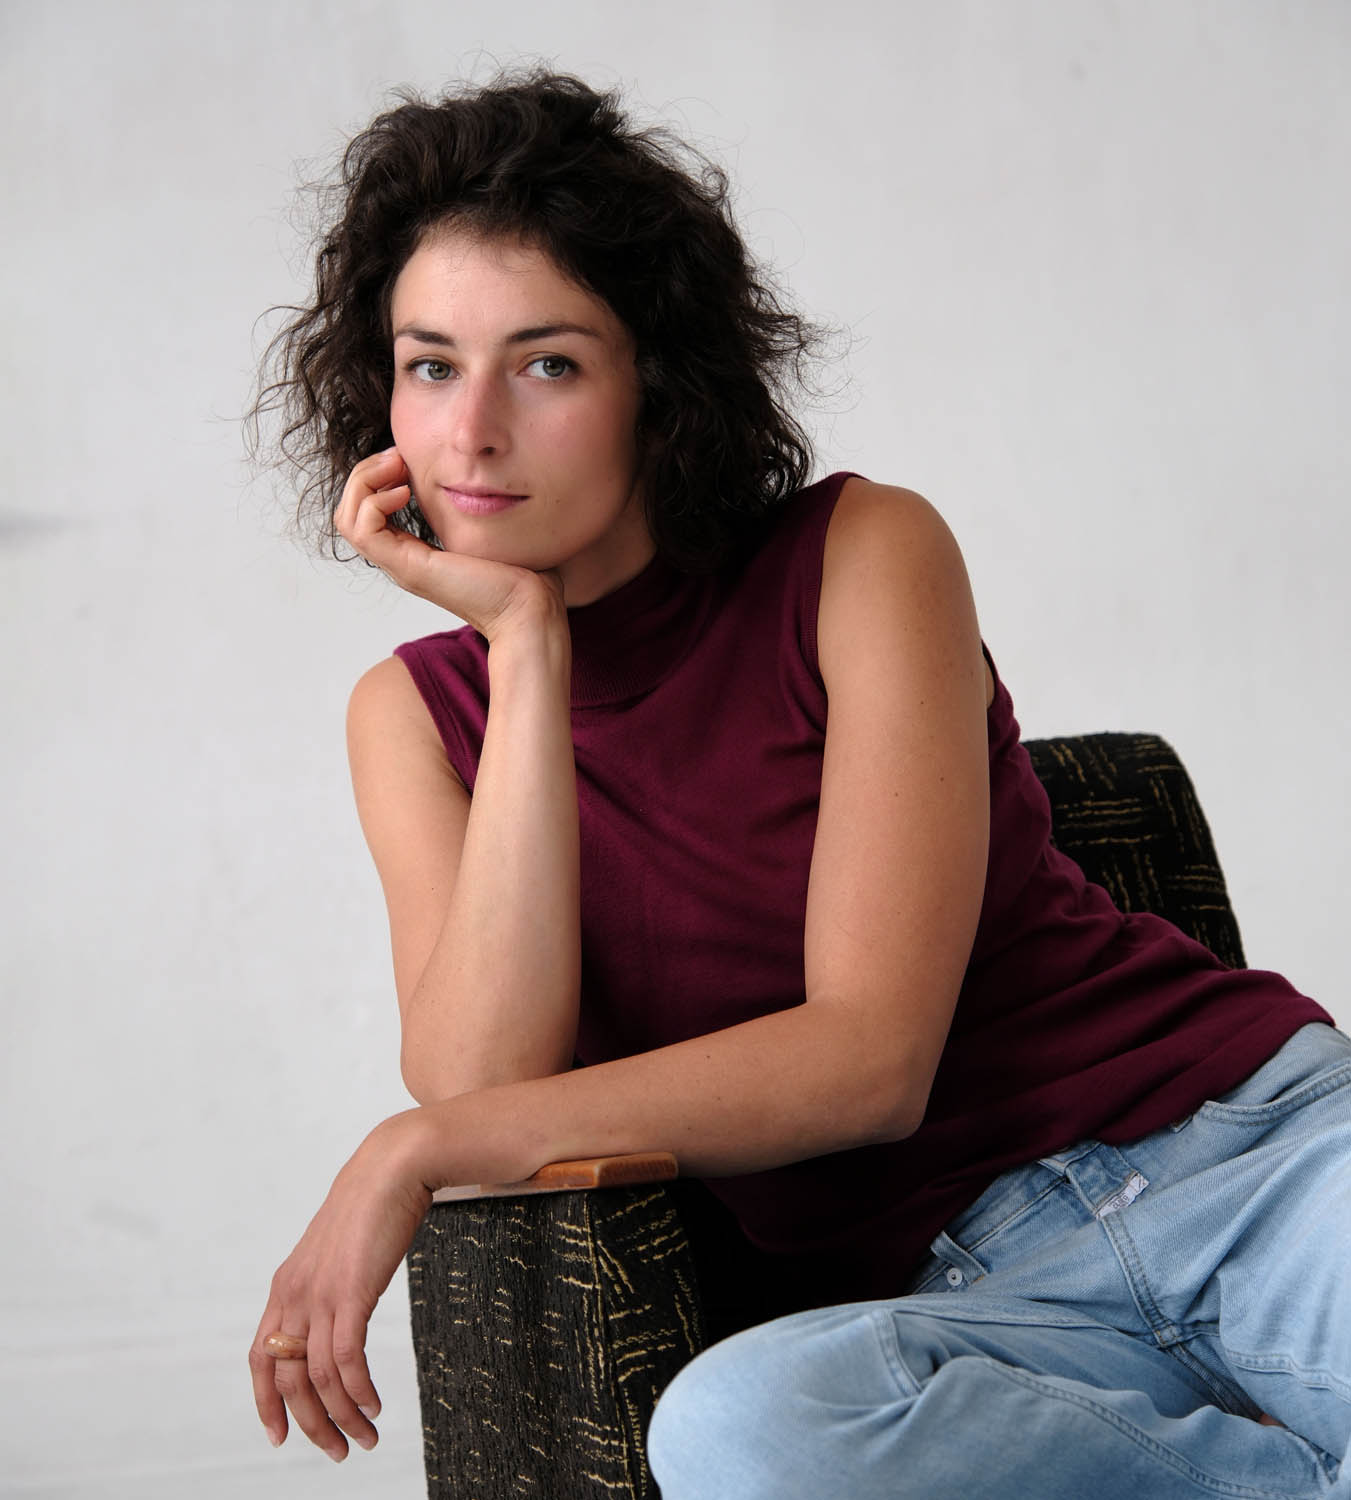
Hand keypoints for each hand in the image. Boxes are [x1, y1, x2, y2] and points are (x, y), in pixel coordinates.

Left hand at [249, 1112, 432, 1461]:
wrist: (392, 1167)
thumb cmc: (372, 1205)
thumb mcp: (338, 1251)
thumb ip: (328, 1284)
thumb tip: (338, 1313)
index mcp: (285, 1286)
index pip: (260, 1359)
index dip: (266, 1403)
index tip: (280, 1437)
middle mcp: (294, 1294)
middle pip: (288, 1380)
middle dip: (312, 1424)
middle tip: (338, 1451)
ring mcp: (320, 1294)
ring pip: (319, 1378)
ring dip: (342, 1417)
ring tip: (365, 1439)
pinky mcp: (350, 1292)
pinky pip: (346, 1360)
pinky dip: (358, 1391)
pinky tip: (375, 1405)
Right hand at [334, 447, 562, 637]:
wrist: (530, 606)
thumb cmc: (522, 573)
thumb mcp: (488, 528)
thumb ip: (473, 506)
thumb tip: (478, 476)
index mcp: (414, 552)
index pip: (366, 512)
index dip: (378, 477)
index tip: (407, 457)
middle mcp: (401, 560)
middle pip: (349, 511)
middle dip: (367, 473)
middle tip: (398, 456)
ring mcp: (402, 565)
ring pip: (347, 518)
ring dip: (365, 482)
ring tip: (398, 468)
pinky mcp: (409, 567)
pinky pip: (362, 529)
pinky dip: (375, 501)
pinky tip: (406, 491)